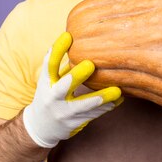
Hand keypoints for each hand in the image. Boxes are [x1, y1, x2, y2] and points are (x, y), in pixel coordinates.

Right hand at [22, 32, 122, 147]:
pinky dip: (107, 107)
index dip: (57, 49)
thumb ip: (60, 62)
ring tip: (117, 91)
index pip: (50, 64)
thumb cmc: (51, 94)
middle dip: (76, 76)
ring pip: (83, 105)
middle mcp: (53, 96)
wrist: (41, 126)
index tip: (67, 35)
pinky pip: (93, 115)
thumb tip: (75, 34)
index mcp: (47, 81)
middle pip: (64, 86)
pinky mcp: (74, 123)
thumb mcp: (50, 78)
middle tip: (90, 64)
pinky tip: (120, 99)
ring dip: (100, 98)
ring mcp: (63, 111)